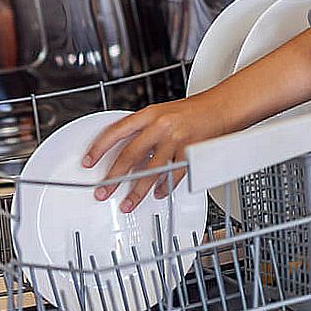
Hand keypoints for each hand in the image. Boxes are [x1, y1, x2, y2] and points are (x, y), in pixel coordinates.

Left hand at [81, 94, 232, 211]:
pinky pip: (173, 176)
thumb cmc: (192, 111)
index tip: (88, 161)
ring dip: (137, 191)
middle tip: (103, 191)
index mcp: (149, 114)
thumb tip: (123, 151)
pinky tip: (158, 193)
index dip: (99, 148)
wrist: (222, 107)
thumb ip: (143, 129)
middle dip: (114, 177)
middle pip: (130, 155)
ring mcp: (176, 140)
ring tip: (128, 203)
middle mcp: (160, 126)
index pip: (116, 131)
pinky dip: (165, 187)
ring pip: (151, 171)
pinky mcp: (190, 153)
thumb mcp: (162, 112)